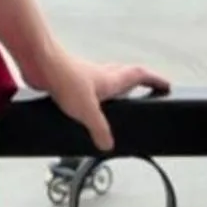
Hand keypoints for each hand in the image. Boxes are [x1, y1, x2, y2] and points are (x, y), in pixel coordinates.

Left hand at [41, 51, 170, 153]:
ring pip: (107, 78)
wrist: (40, 62)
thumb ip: (99, 129)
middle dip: (138, 81)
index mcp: (111, 79)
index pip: (139, 75)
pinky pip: (88, 85)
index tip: (166, 84)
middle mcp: (100, 75)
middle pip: (125, 73)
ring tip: (118, 100)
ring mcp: (85, 76)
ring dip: (116, 85)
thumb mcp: (87, 111)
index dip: (154, 79)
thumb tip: (108, 145)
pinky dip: (94, 93)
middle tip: (145, 89)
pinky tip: (86, 104)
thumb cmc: (65, 78)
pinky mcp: (70, 79)